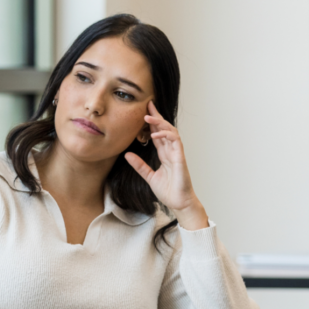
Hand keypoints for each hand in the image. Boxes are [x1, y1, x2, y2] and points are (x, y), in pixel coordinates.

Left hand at [125, 100, 208, 230]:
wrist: (179, 203)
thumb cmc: (168, 191)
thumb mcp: (149, 176)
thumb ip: (139, 165)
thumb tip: (127, 154)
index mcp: (164, 154)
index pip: (157, 134)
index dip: (152, 122)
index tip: (144, 111)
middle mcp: (171, 151)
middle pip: (164, 128)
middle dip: (157, 116)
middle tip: (148, 105)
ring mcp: (177, 154)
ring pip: (171, 131)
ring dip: (160, 123)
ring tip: (148, 117)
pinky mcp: (181, 158)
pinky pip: (176, 142)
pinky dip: (166, 135)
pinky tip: (156, 134)